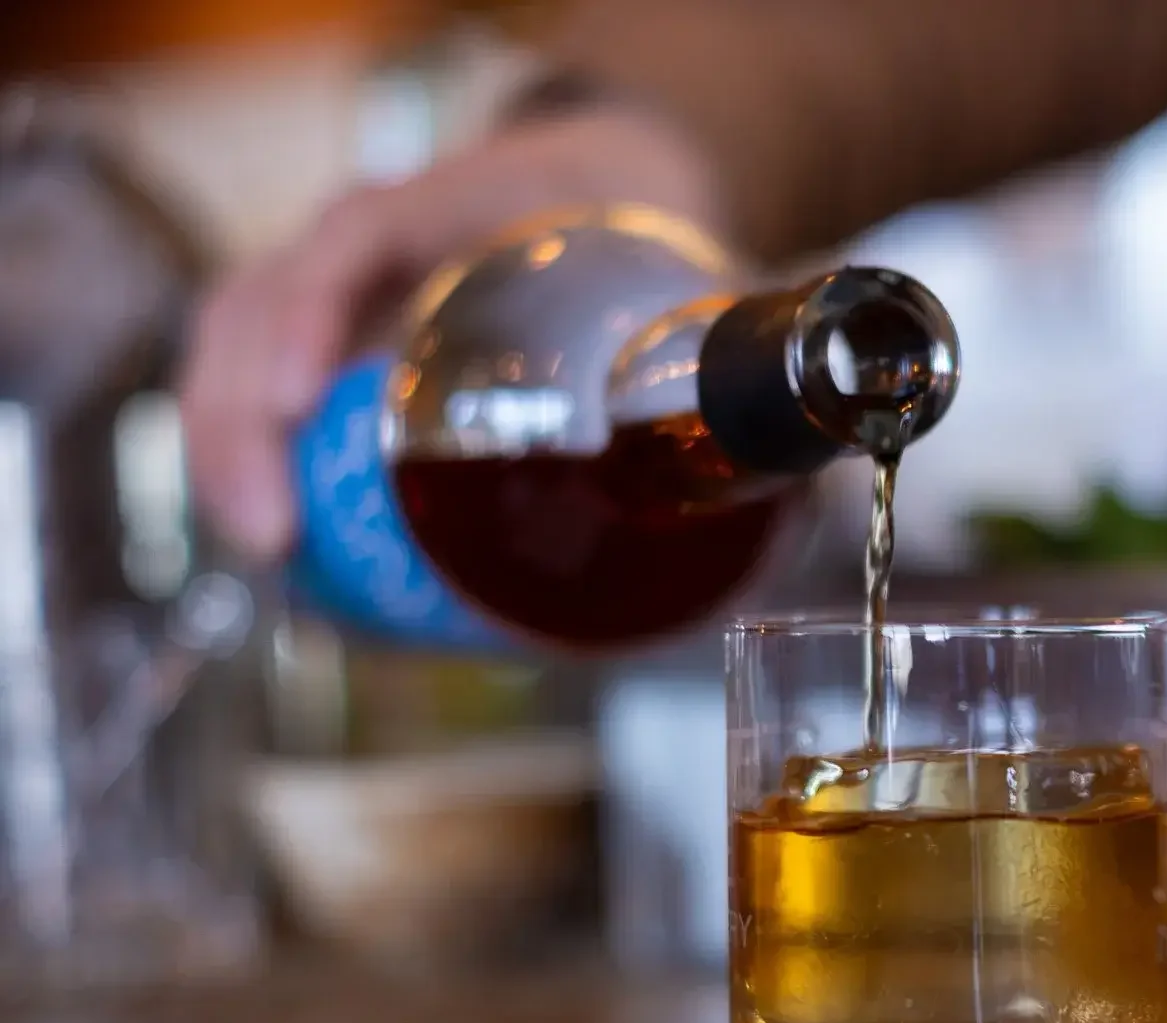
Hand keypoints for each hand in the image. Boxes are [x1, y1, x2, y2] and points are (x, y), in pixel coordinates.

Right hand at [181, 106, 722, 560]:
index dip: (305, 317)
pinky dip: (266, 475)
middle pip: (257, 311)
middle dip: (243, 430)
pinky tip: (293, 560)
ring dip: (233, 462)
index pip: (352, 239)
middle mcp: (372, 248)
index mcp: (454, 209)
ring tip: (275, 566)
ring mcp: (338, 296)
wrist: (612, 189)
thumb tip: (809, 494)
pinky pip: (266, 401)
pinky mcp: (335, 351)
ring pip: (238, 358)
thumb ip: (734, 364)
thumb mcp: (681, 275)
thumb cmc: (638, 239)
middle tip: (278, 541)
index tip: (293, 405)